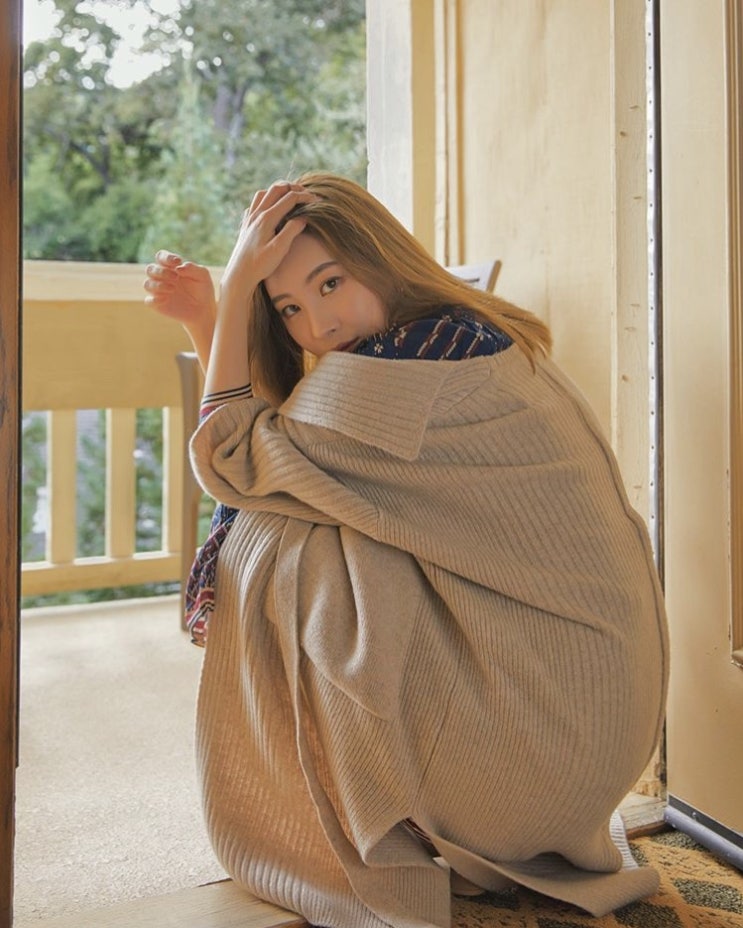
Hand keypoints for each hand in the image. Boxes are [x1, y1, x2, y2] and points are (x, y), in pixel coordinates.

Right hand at [143, 252, 216, 328]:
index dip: (166, 257)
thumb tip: (178, 268)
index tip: (177, 262)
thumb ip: (192, 268)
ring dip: (158, 285)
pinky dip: (154, 299)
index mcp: (170, 267)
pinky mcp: (158, 304)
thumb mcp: (202, 276)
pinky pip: (149, 301)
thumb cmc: (202, 289)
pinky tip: (165, 299)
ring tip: (172, 288)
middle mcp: (161, 277)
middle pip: (150, 269)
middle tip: (175, 277)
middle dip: (161, 272)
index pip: (161, 256)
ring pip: (147, 284)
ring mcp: (158, 291)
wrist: (204, 309)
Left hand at [220, 181, 314, 299]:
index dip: (305, 196)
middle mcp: (257, 214)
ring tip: (291, 196)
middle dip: (294, 188)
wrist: (239, 274)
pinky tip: (271, 208)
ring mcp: (250, 217)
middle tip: (307, 195)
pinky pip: (255, 203)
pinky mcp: (246, 223)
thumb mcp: (279, 250)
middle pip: (277, 189)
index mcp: (267, 218)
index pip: (290, 198)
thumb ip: (292, 231)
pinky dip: (266, 199)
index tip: (318, 200)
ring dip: (279, 190)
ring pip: (264, 192)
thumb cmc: (260, 265)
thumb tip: (303, 217)